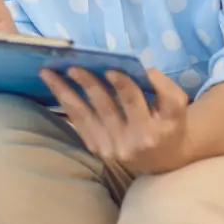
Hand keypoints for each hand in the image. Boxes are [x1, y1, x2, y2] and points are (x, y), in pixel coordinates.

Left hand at [40, 67, 190, 175]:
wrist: (164, 157)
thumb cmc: (168, 122)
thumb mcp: (176, 104)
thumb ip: (163, 86)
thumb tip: (140, 70)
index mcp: (156, 129)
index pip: (135, 104)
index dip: (123, 85)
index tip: (110, 69)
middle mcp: (132, 142)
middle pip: (106, 107)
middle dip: (88, 84)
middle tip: (72, 66)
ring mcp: (112, 149)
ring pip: (85, 114)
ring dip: (64, 91)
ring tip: (48, 73)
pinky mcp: (98, 150)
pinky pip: (78, 122)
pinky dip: (65, 103)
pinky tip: (54, 87)